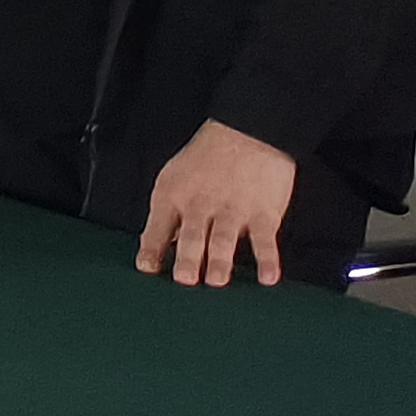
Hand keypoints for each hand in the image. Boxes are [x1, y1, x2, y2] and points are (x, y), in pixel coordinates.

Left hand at [137, 121, 297, 288]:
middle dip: (187, 258)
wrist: (247, 134)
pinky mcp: (262, 214)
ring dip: (220, 261)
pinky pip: (265, 240)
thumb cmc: (206, 161)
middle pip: (191, 235)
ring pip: (224, 238)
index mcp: (174, 196)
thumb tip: (159, 249)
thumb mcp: (174, 179)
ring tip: (216, 281)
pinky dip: (267, 260)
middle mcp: (201, 204)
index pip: (157, 226)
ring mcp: (233, 210)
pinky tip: (267, 278)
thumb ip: (167, 215)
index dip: (151, 248)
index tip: (147, 268)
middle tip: (184, 280)